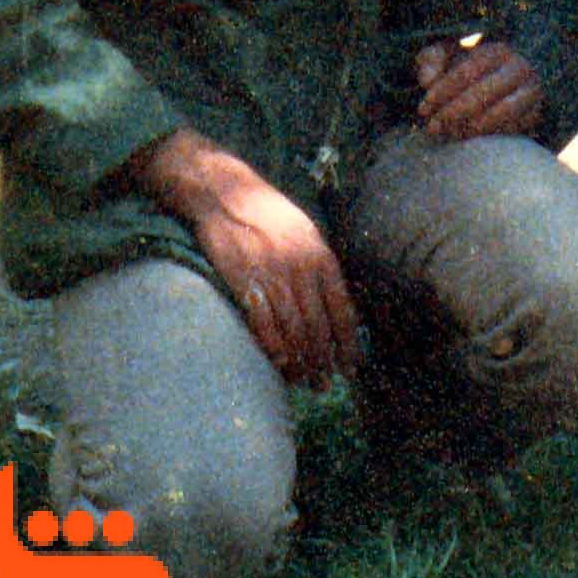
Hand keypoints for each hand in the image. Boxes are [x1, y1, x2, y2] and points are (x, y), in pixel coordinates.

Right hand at [135, 127, 358, 386]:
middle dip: (324, 359)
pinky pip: (264, 326)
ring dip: (301, 361)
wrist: (224, 194)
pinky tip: (280, 365)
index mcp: (321, 257)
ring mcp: (273, 277)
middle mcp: (302, 269)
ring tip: (305, 380)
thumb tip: (334, 302)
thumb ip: (320, 266)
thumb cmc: (267, 214)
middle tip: (326, 383)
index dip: (348, 342)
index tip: (352, 364)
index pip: (343, 309)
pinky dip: (274, 350)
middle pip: (318, 327)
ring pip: (293, 331)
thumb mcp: (306, 232)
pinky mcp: (245, 284)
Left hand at [411, 35, 543, 141]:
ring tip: (450, 134)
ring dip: (471, 127)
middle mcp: (519, 68)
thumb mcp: (449, 55)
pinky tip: (470, 139)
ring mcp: (533, 91)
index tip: (423, 108)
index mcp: (496, 50)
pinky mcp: (539, 112)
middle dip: (452, 113)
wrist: (509, 80)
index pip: (465, 72)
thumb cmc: (470, 68)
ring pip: (502, 113)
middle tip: (432, 127)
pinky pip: (515, 128)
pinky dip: (491, 135)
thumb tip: (427, 81)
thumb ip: (432, 60)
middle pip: (482, 94)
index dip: (441, 92)